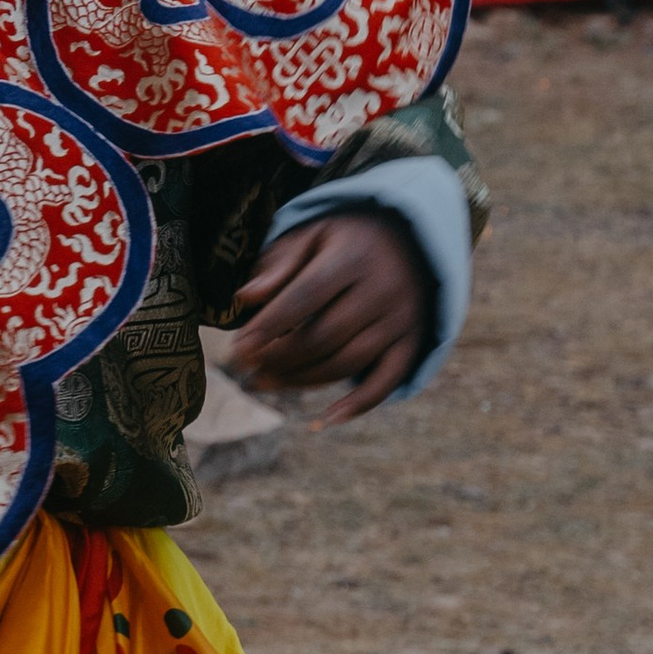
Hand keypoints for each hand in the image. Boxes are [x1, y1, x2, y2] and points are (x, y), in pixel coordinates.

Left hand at [224, 211, 435, 426]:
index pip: (305, 296)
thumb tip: (245, 298)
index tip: (239, 347)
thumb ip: (279, 264)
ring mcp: (401, 319)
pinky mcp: (413, 341)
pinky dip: (361, 404)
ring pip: (347, 363)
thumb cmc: (345, 240)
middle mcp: (383, 289)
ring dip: (302, 380)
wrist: (411, 239)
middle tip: (246, 367)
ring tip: (264, 382)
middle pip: (324, 336)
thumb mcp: (312, 235)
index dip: (270, 325)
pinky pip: (388, 380)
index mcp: (353, 257)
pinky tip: (328, 418)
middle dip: (279, 357)